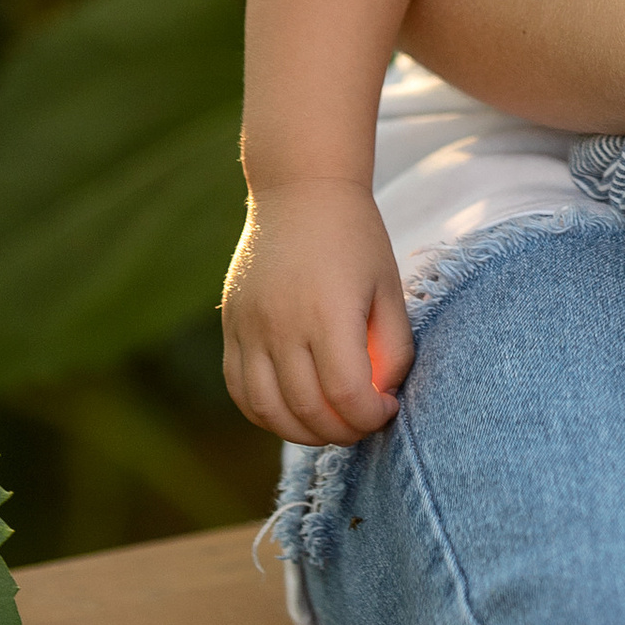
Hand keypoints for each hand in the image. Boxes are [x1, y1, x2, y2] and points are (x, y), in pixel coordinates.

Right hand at [222, 183, 413, 444]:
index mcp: (328, 313)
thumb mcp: (388, 288)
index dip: (371, 417)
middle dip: (343, 431)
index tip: (388, 408)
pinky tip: (293, 413)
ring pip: (268, 411)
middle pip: (308, 410)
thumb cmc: (355, 238)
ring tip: (332, 425)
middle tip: (364, 423)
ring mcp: (249, 328)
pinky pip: (240, 391)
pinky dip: (265, 415)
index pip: (347, 394)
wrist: (300, 191)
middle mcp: (282, 325)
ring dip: (302, 433)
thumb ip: (393, 347)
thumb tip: (383, 397)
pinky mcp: (231, 327)